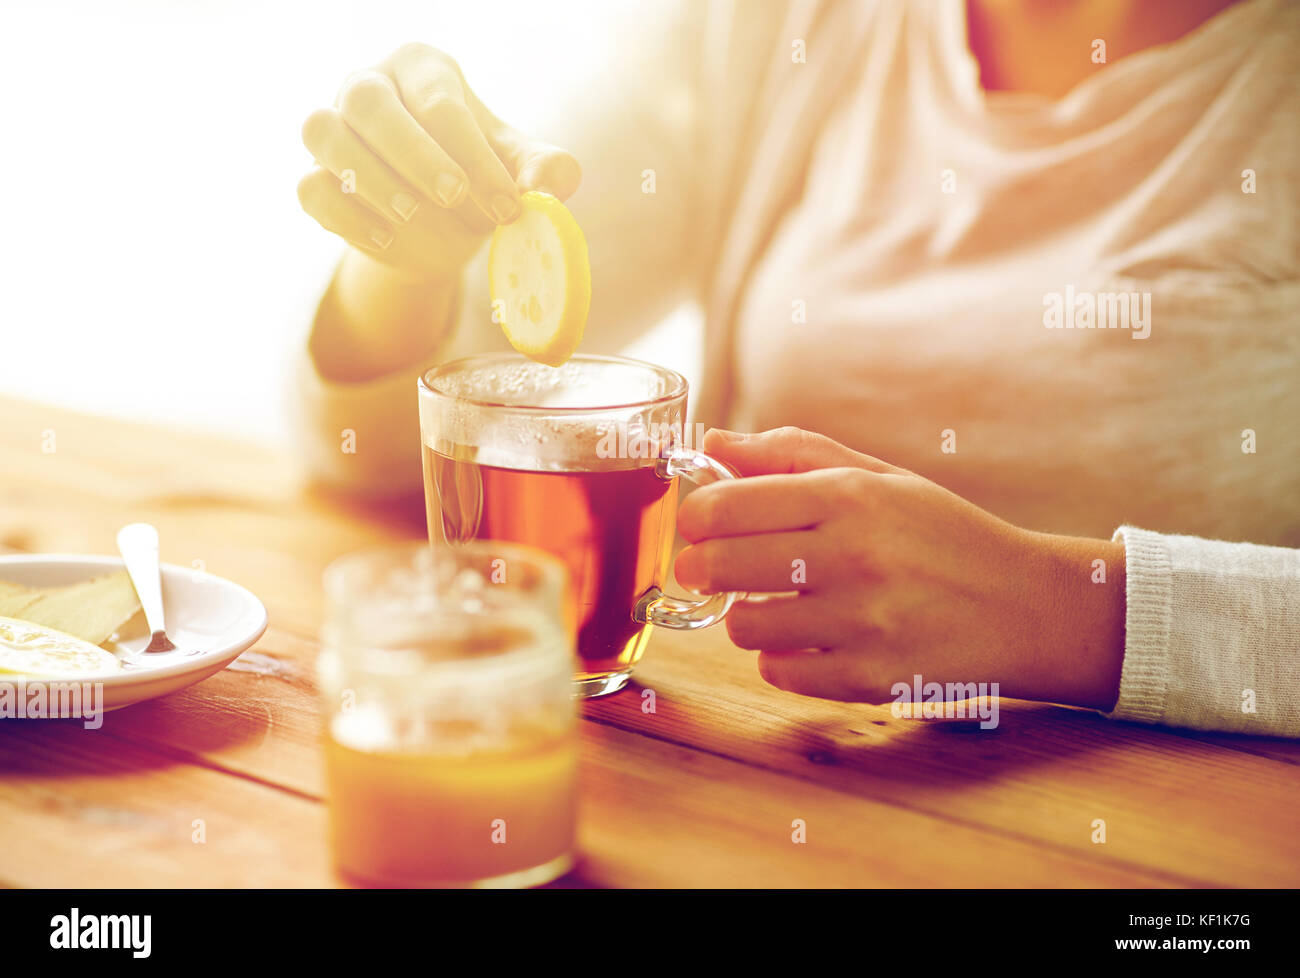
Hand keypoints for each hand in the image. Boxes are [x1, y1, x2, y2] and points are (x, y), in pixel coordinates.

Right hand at [298, 43, 580, 277]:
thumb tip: (551, 186)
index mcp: (424, 70)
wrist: (439, 223)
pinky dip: (344, 214)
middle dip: (414, 152)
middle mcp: (370, 85)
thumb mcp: (519, 171)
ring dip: (370, 177)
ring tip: (412, 215)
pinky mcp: (314, 174)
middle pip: (369, 100)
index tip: (507, 206)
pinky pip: (310, 186)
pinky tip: (385, 238)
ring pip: (323, 131)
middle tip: (455, 197)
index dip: (474, 156)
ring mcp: (333, 126)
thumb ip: (546, 171)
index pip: (440, 102)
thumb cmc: (479, 176)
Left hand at [675, 428, 1125, 711]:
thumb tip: (714, 443)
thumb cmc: (941, 535)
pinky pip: (779, 673)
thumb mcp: (879, 477)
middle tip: (708, 567)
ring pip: (743, 627)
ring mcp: (860, 624)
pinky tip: (808, 639)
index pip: (728, 505)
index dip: (695, 515)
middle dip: (700, 567)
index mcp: (850, 497)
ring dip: (744, 616)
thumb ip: (792, 455)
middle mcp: (851, 557)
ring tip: (771, 604)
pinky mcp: (867, 678)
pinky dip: (781, 658)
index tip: (698, 523)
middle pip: (721, 566)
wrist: (1025, 608)